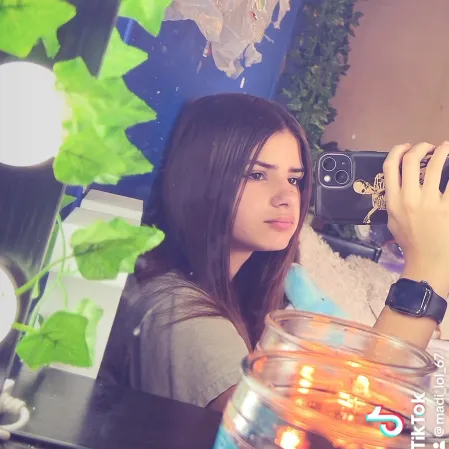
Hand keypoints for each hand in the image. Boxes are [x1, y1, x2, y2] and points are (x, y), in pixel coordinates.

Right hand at [383, 142, 448, 296]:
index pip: (390, 167)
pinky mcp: (447, 208)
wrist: (428, 261)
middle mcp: (409, 198)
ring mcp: (430, 202)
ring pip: (436, 165)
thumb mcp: (392, 220)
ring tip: (447, 149)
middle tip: (430, 147)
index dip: (397, 150)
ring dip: (443, 151)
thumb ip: (394, 201)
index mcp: (393, 201)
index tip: (406, 147)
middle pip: (411, 160)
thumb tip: (399, 184)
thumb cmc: (410, 243)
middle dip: (421, 147)